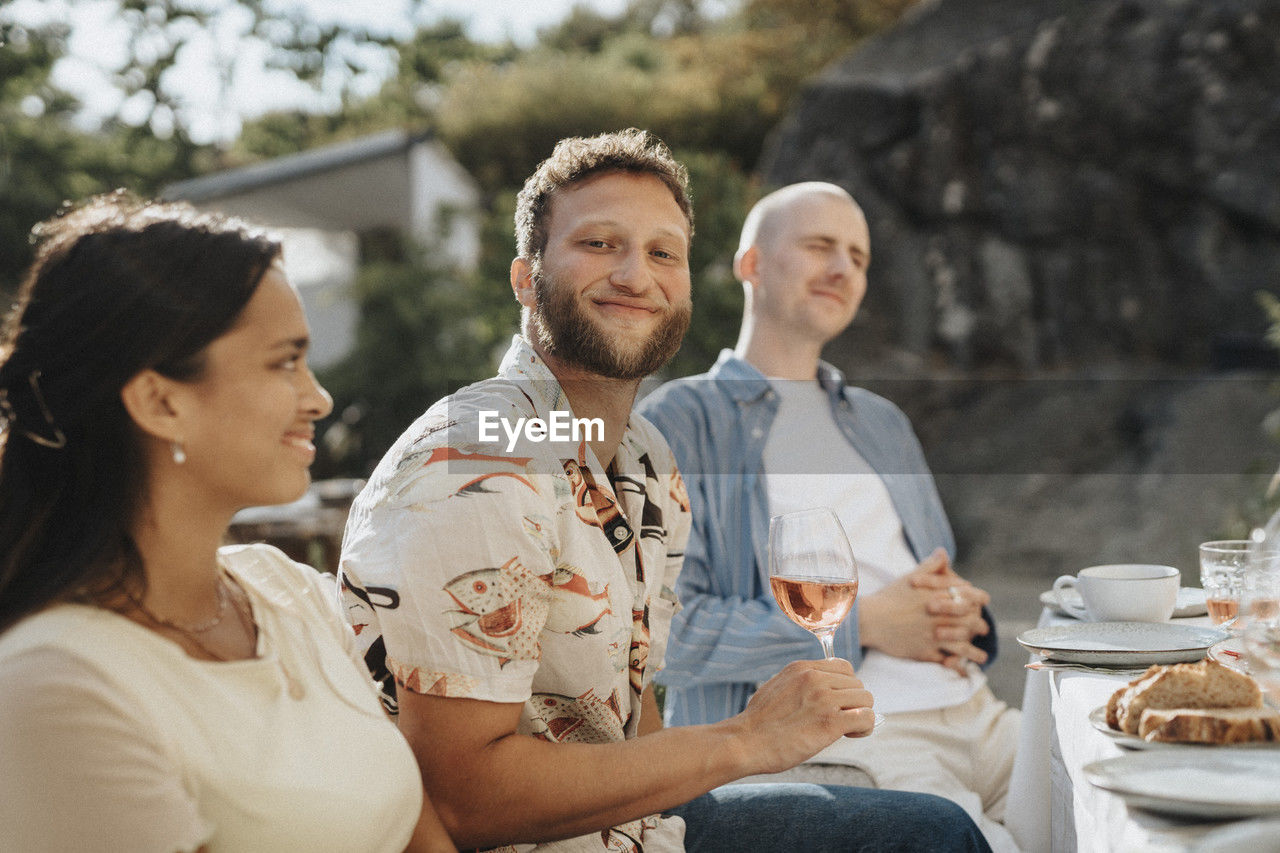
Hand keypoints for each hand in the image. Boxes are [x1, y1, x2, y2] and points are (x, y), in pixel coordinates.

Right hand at [734, 659, 874, 774]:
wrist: (744, 742)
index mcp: (802, 668)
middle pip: (857, 683)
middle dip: (853, 702)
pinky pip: (866, 717)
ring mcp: (824, 699)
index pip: (844, 667)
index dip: (845, 686)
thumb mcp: (777, 688)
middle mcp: (815, 678)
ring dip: (860, 715)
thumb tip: (822, 691)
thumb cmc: (758, 724)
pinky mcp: (831, 722)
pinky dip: (864, 728)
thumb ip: (801, 684)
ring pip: (866, 699)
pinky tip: (849, 735)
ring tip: (844, 730)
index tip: (836, 703)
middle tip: (839, 720)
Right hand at [860, 549, 989, 673]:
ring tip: (982, 657)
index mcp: (937, 596)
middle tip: (984, 628)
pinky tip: (962, 667)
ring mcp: (933, 635)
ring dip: (974, 652)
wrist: (869, 619)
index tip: (984, 601)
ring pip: (962, 644)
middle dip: (979, 625)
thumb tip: (943, 552)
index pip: (967, 596)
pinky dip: (956, 664)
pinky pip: (945, 660)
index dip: (978, 598)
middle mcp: (939, 617)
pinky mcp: (924, 651)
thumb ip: (930, 566)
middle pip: (969, 621)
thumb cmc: (889, 597)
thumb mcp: (910, 577)